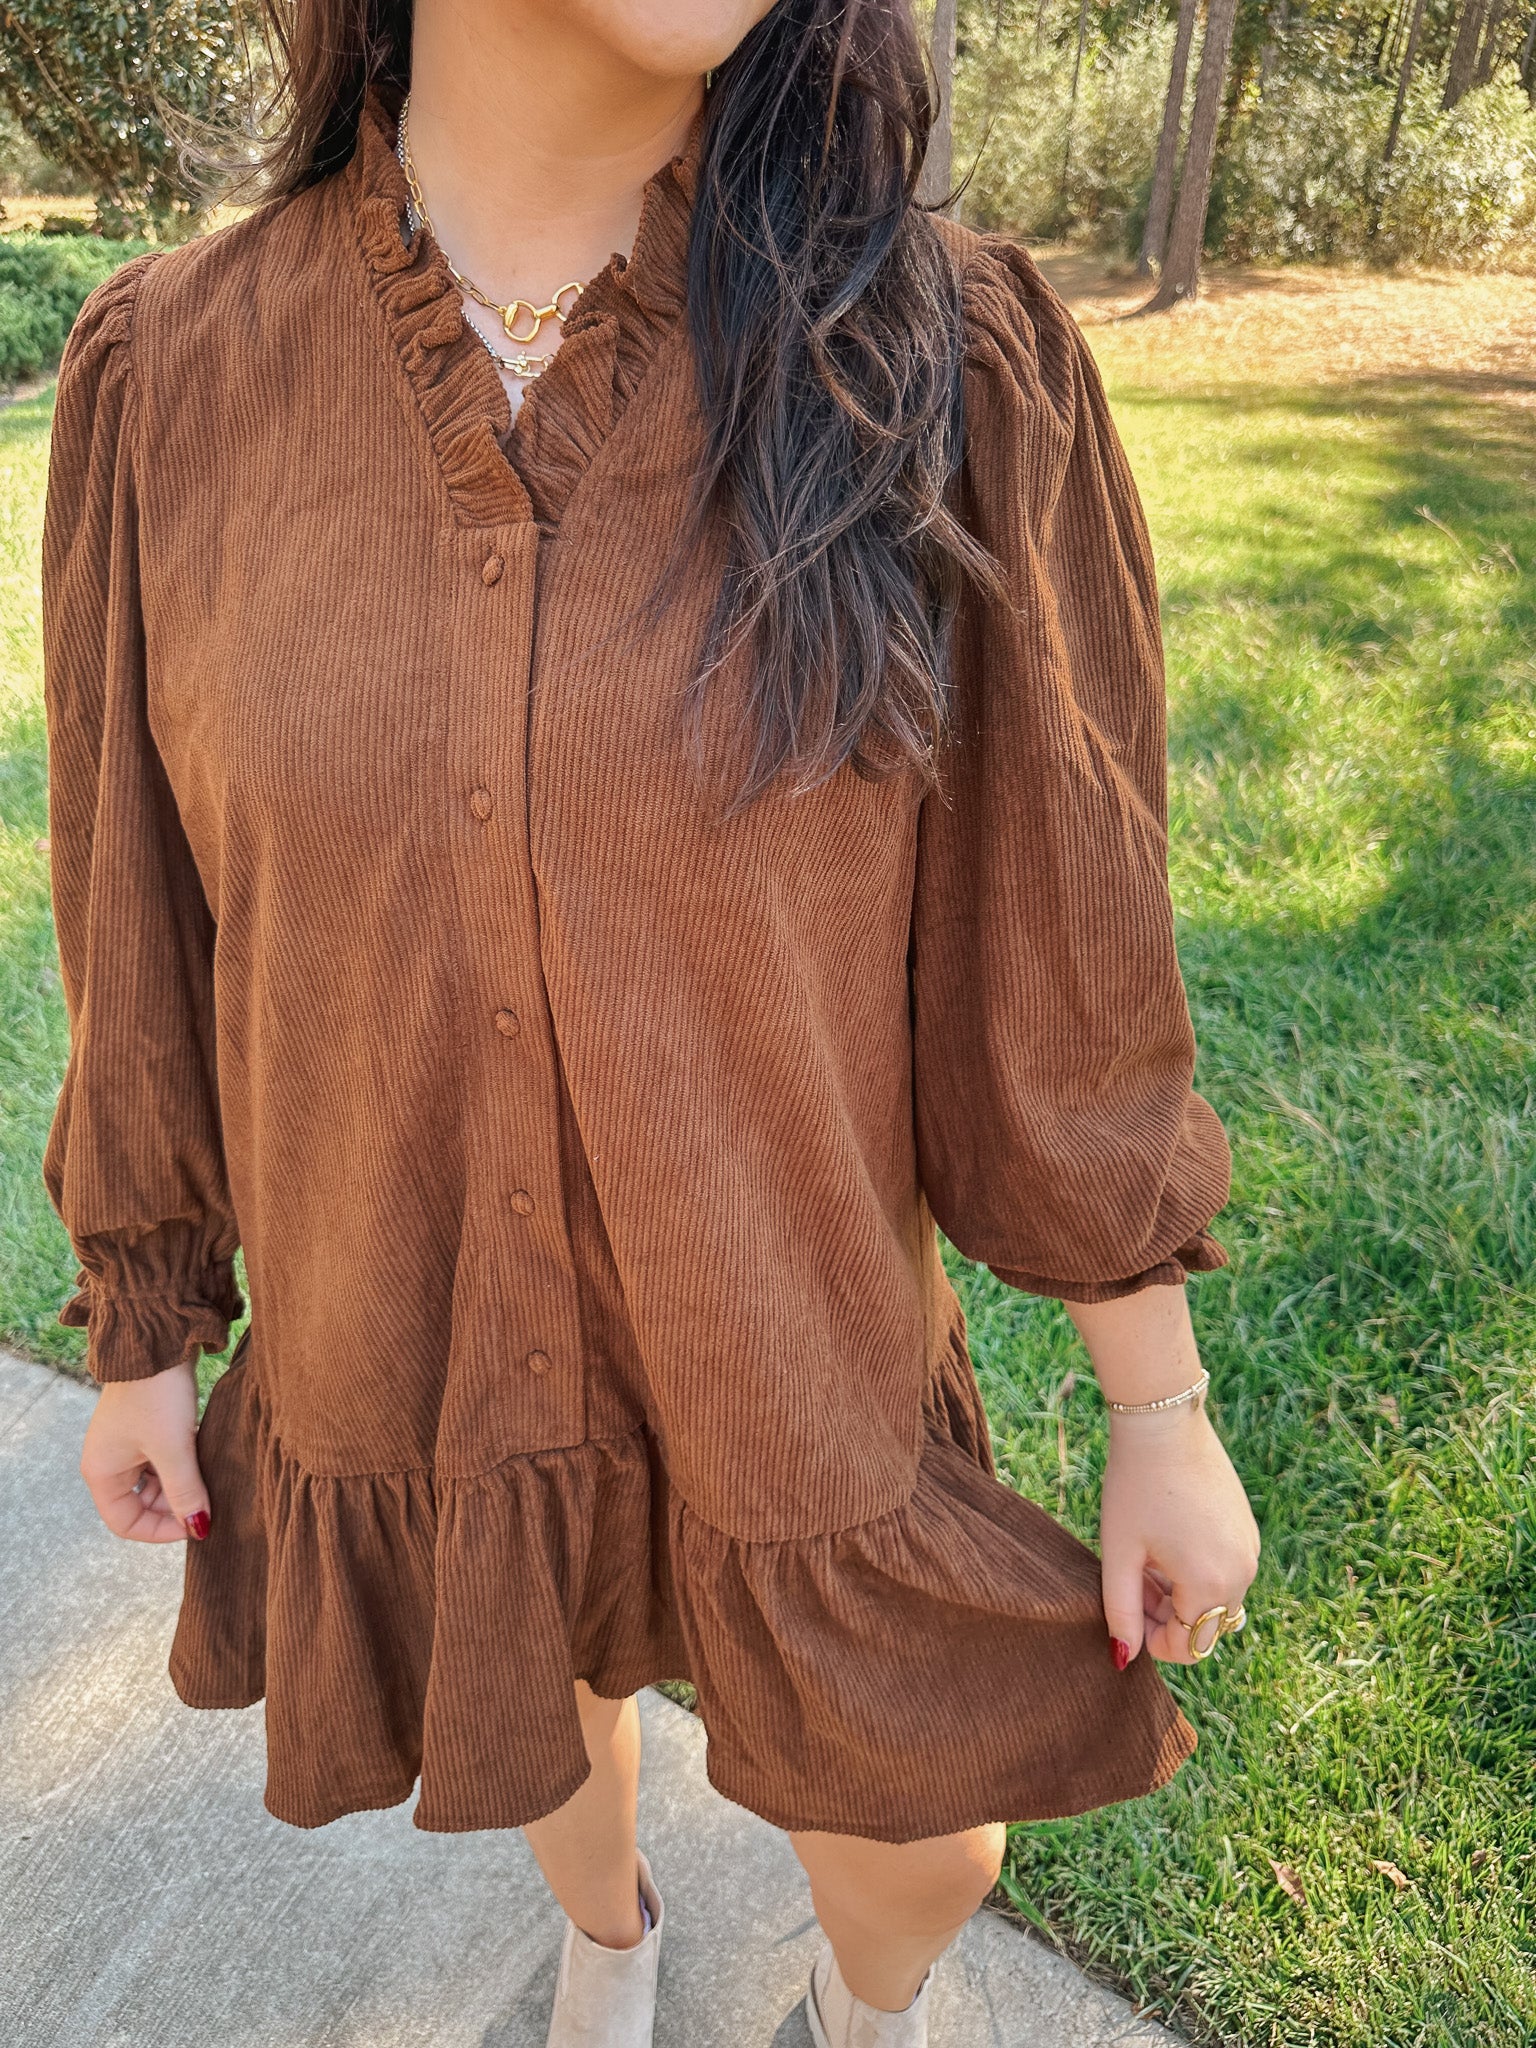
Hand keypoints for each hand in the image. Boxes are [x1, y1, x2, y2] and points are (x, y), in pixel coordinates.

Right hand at [79, 1361, 210, 1543]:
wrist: (157, 1337)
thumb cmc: (156, 1394)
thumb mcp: (173, 1448)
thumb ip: (185, 1491)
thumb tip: (199, 1528)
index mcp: (102, 1472)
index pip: (125, 1523)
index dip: (160, 1531)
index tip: (195, 1523)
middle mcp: (109, 1460)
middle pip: (142, 1504)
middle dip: (174, 1507)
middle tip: (209, 1500)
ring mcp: (127, 1442)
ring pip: (156, 1481)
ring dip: (182, 1484)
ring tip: (210, 1478)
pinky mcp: (147, 1425)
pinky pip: (164, 1459)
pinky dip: (184, 1463)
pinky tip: (206, 1456)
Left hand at [1099, 1400, 1258, 1665]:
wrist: (1165, 1424)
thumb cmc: (1134, 1487)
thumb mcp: (1119, 1553)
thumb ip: (1120, 1612)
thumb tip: (1123, 1659)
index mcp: (1211, 1584)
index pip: (1189, 1648)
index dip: (1152, 1640)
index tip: (1126, 1605)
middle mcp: (1242, 1573)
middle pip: (1205, 1627)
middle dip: (1166, 1617)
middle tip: (1133, 1577)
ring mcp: (1250, 1550)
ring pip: (1216, 1600)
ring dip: (1181, 1595)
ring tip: (1147, 1556)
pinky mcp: (1248, 1530)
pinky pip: (1226, 1571)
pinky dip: (1197, 1572)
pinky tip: (1167, 1540)